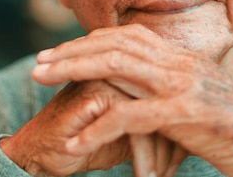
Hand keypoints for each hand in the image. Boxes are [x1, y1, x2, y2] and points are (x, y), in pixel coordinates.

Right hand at [0, 79, 184, 176]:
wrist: (44, 151)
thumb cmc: (91, 142)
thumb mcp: (130, 132)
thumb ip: (155, 122)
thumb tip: (188, 138)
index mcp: (134, 69)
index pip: (173, 98)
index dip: (182, 132)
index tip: (188, 160)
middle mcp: (122, 66)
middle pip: (166, 105)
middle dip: (176, 144)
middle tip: (175, 173)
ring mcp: (107, 76)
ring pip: (151, 116)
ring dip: (159, 154)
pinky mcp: (93, 94)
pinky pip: (129, 125)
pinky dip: (141, 155)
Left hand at [32, 24, 232, 176]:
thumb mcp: (196, 103)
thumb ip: (166, 94)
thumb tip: (136, 96)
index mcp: (181, 56)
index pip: (126, 36)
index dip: (89, 41)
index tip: (59, 53)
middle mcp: (179, 61)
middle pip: (113, 44)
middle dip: (70, 51)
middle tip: (37, 63)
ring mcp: (183, 83)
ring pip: (116, 65)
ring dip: (73, 71)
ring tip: (38, 79)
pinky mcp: (187, 111)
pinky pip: (133, 114)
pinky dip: (100, 126)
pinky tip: (76, 142)